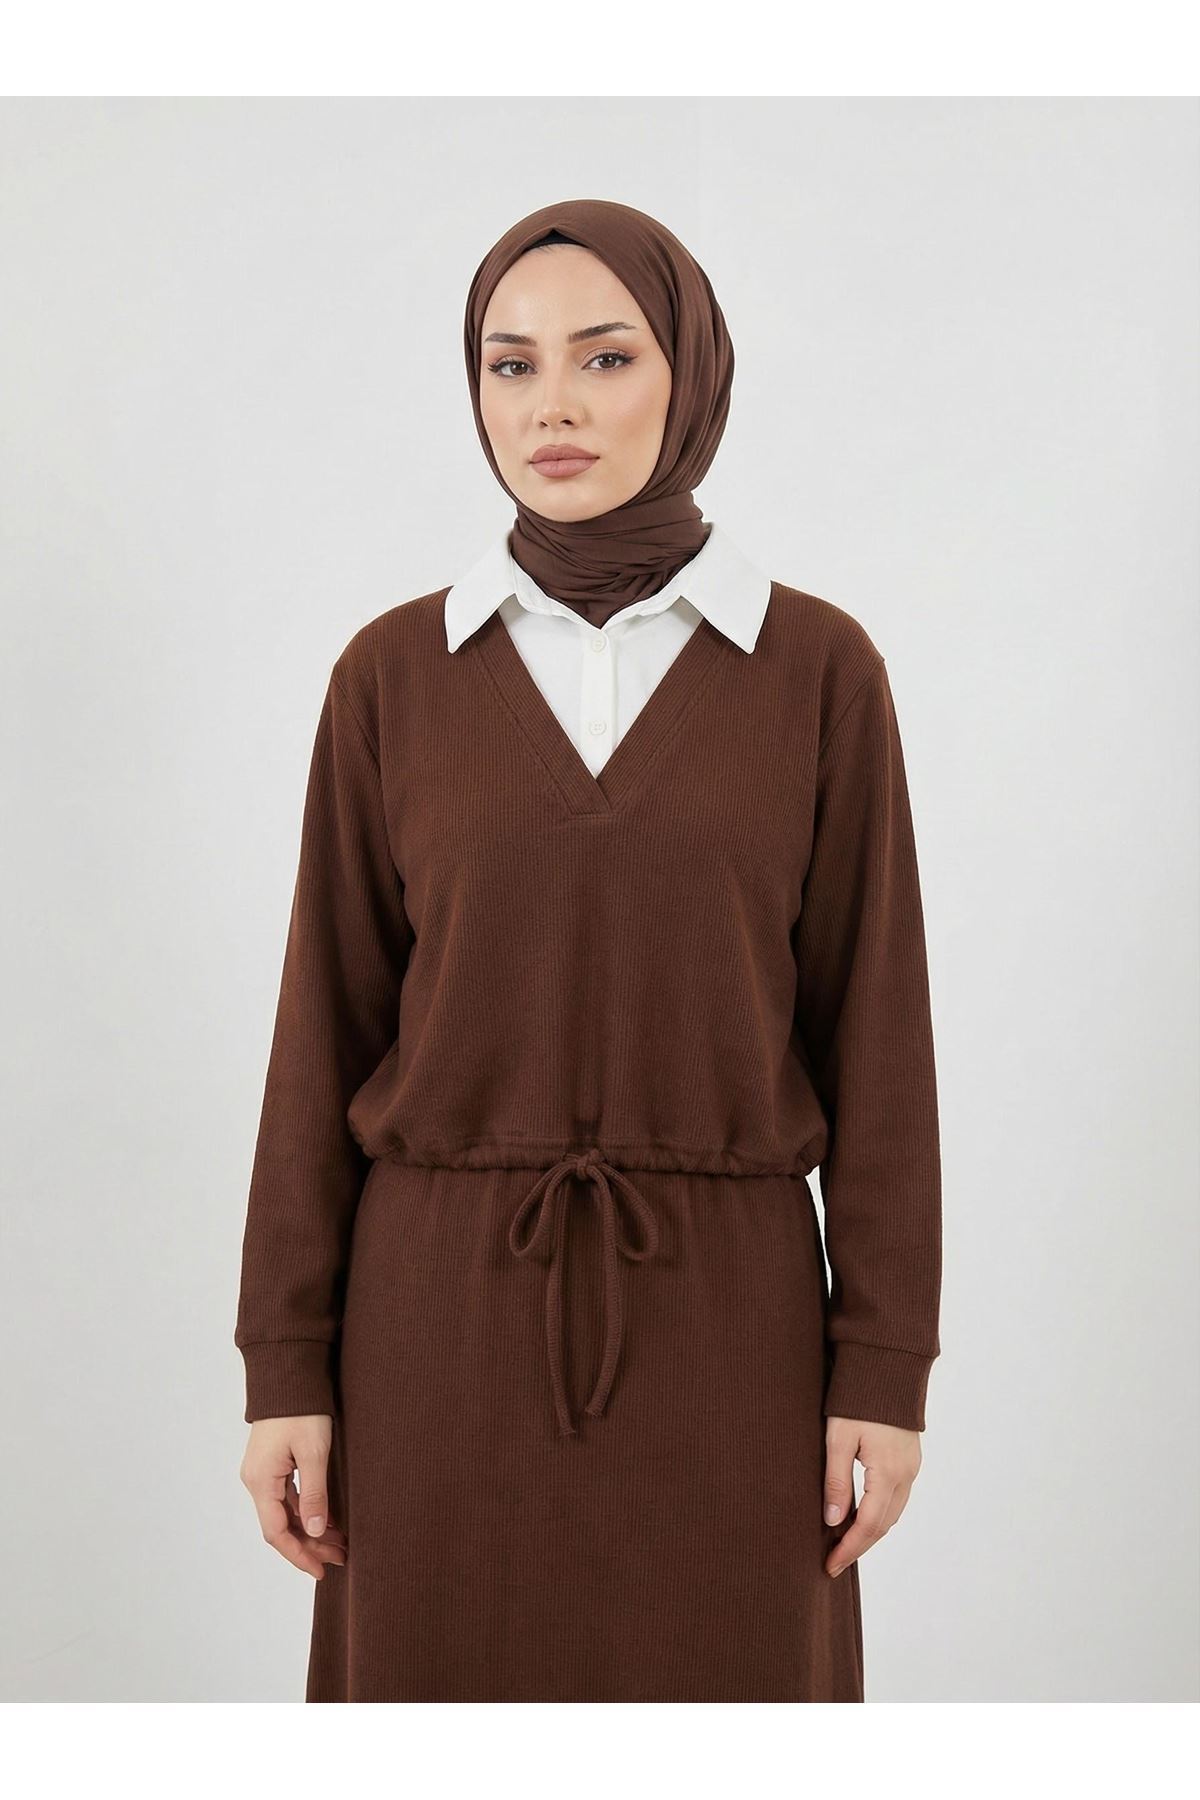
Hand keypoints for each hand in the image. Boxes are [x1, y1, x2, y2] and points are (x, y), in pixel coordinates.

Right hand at [239, 1414, 348, 1579]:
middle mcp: (256, 1480)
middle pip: (280, 1525)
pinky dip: (306, 1511)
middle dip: (310, 1544)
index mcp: (261, 1481)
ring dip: (310, 1529)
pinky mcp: (271, 1463)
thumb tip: (314, 1530)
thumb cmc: (301, 1409)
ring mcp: (262, 1472)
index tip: (321, 1569)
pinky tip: (328, 1519)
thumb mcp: (313, 1453)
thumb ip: (314, 1494)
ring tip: (340, 1542)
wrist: (289, 1373)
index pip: (277, 1532)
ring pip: (284, 1512)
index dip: (299, 1554)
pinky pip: (286, 1497)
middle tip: (341, 1557)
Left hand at [822, 1415, 921, 1578]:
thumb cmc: (858, 1400)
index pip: (869, 1525)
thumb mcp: (839, 1438)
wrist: (887, 1368)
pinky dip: (880, 1513)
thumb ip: (837, 1481)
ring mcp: (912, 1467)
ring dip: (871, 1531)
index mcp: (888, 1472)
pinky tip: (862, 1515)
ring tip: (844, 1544)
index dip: (849, 1549)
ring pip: (893, 1513)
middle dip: (859, 1546)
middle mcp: (906, 1475)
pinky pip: (897, 1498)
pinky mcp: (910, 1458)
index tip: (830, 1566)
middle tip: (834, 1562)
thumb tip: (834, 1521)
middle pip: (884, 1525)